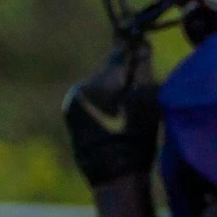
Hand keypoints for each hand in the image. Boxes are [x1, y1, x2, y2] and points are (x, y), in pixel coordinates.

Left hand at [62, 42, 160, 186]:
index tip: (142, 41)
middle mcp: (80, 88)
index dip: (133, 48)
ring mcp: (72, 102)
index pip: (120, 53)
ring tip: (126, 110)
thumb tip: (140, 41)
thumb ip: (142, 68)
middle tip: (139, 91)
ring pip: (99, 85)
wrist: (114, 175)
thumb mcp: (147, 100)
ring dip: (112, 89)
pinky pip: (91, 99)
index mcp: (99, 83)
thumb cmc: (137, 138)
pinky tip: (113, 118)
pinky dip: (102, 102)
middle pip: (109, 70)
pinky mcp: (70, 115)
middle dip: (124, 75)